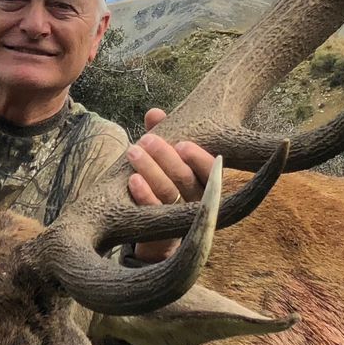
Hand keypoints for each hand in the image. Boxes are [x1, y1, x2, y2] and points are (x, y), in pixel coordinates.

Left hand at [126, 108, 216, 263]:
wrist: (153, 232)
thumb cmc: (162, 183)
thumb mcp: (164, 158)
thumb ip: (162, 136)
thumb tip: (154, 113)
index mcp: (205, 182)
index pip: (211, 169)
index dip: (198, 158)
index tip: (182, 144)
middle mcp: (197, 201)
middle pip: (186, 179)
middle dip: (166, 158)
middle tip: (147, 140)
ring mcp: (178, 218)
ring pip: (169, 193)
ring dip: (150, 170)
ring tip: (133, 151)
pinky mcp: (160, 231)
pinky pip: (153, 212)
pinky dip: (143, 194)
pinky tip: (132, 179)